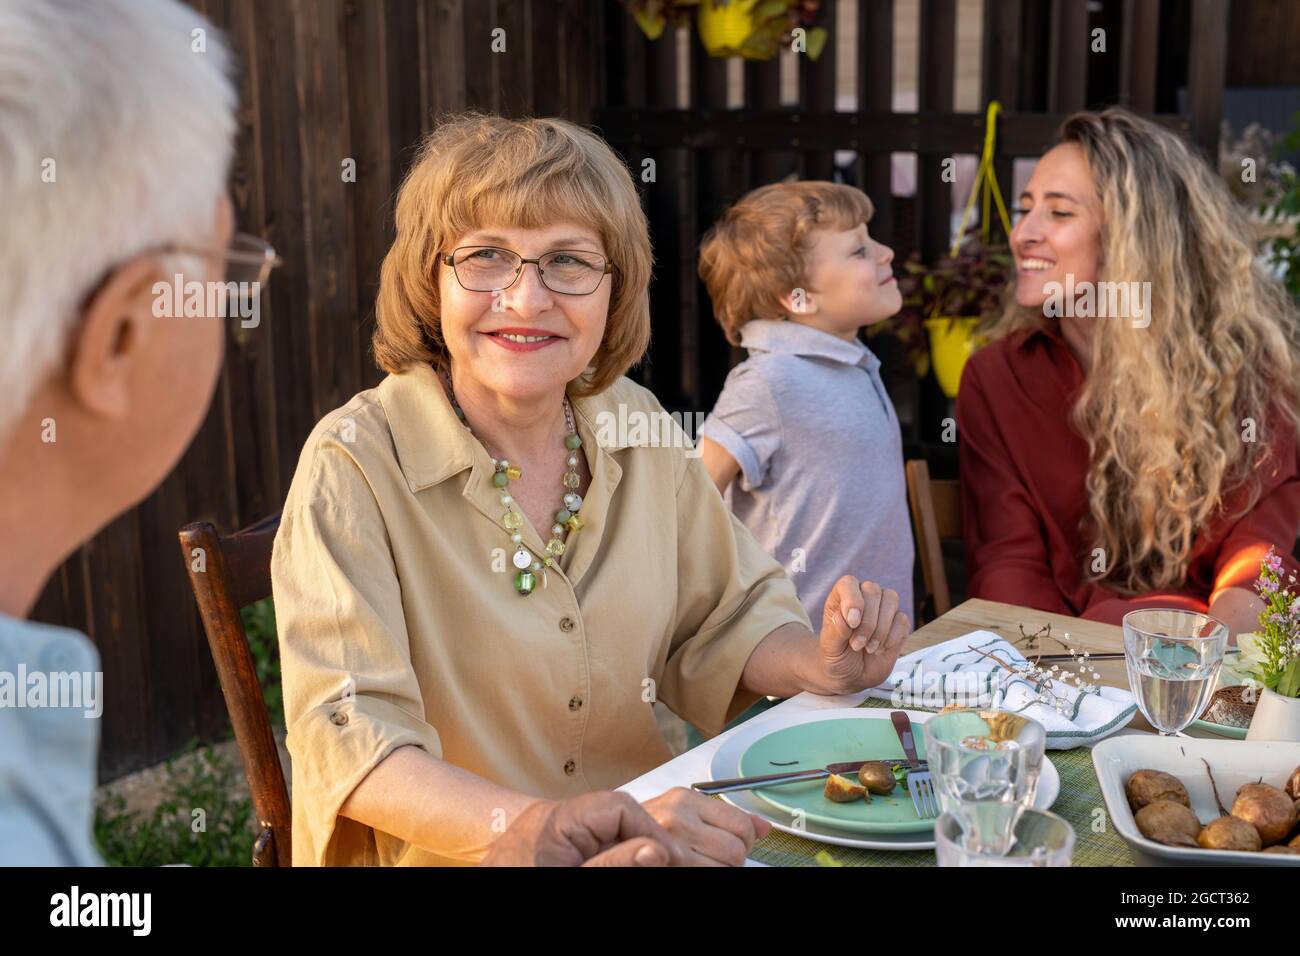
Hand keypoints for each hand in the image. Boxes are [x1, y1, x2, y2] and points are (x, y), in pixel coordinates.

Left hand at [480, 791, 679, 866]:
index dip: (648, 830)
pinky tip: (615, 865)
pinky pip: (585, 843)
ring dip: (623, 849)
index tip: (669, 857)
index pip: (617, 806)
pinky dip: (604, 855)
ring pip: (602, 831)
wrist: (476, 914)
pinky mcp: (545, 847)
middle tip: (661, 864)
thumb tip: (655, 850)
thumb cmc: (515, 886)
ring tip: (640, 864)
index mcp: (556, 820)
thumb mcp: (573, 879)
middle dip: (639, 840)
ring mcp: (547, 832)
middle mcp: (551, 818)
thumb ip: (613, 865)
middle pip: (612, 817)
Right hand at [640, 786, 771, 865]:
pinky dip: (707, 874)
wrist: (610, 842)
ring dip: (719, 869)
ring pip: (727, 867)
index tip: (733, 844)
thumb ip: (725, 817)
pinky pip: (709, 875)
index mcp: (685, 799)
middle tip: (712, 857)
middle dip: (732, 858)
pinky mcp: (669, 864)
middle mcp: (677, 818)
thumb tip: (765, 827)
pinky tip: (692, 868)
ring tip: (699, 863)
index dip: (744, 840)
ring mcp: (671, 844)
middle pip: (738, 849)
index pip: (742, 824)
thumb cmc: (647, 829)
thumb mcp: (684, 813)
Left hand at [815, 577, 910, 694]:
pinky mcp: (898, 623)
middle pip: (873, 590)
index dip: (853, 600)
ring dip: (881, 628)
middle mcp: (863, 597)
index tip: (852, 624)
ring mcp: (882, 608)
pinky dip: (892, 637)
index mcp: (841, 598)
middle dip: (867, 621)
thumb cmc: (836, 657)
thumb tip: (844, 618)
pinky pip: (902, 619)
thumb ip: (835, 631)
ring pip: (891, 599)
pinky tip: (879, 649)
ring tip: (868, 648)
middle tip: (857, 645)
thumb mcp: (829, 648)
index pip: (849, 583)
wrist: (851, 676)